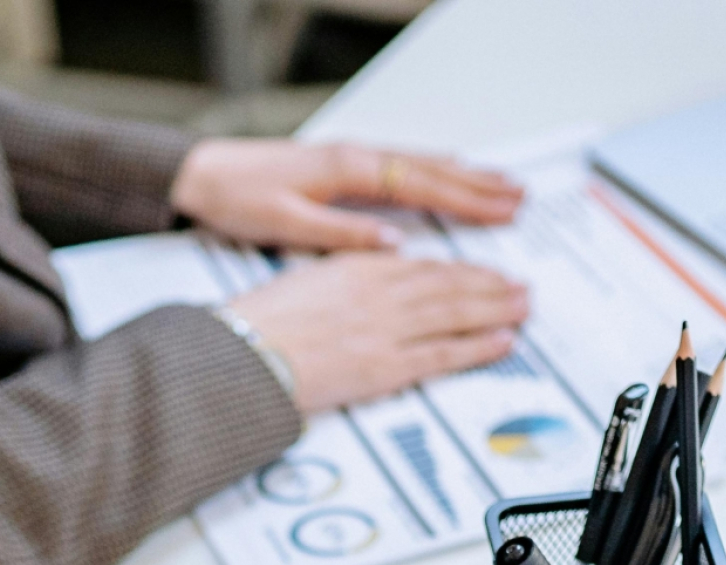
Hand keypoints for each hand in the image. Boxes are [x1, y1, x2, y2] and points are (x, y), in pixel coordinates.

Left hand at [170, 139, 523, 250]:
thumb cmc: (240, 199)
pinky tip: (450, 178)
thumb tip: (392, 245)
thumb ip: (342, 235)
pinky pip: (403, 168)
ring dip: (464, 176)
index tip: (502, 212)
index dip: (466, 200)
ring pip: (422, 165)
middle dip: (479, 185)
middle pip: (432, 169)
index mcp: (349, 171)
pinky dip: (435, 173)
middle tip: (520, 199)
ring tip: (503, 187)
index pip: (422, 185)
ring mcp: (353, 159)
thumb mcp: (287, 224)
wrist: (205, 175)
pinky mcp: (344, 167)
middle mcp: (357, 158)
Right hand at [233, 255, 527, 413]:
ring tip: (524, 307)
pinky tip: (502, 341)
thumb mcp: (306, 283)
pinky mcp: (386, 366)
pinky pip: (443, 353)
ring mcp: (387, 329)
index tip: (483, 272)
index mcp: (359, 267)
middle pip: (449, 285)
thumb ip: (344, 278)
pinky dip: (477, 346)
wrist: (246, 353)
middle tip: (520, 287)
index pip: (423, 267)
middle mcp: (381, 292)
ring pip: (455, 312)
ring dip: (496, 309)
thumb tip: (367, 281)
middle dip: (490, 285)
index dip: (460, 270)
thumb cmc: (262, 324)